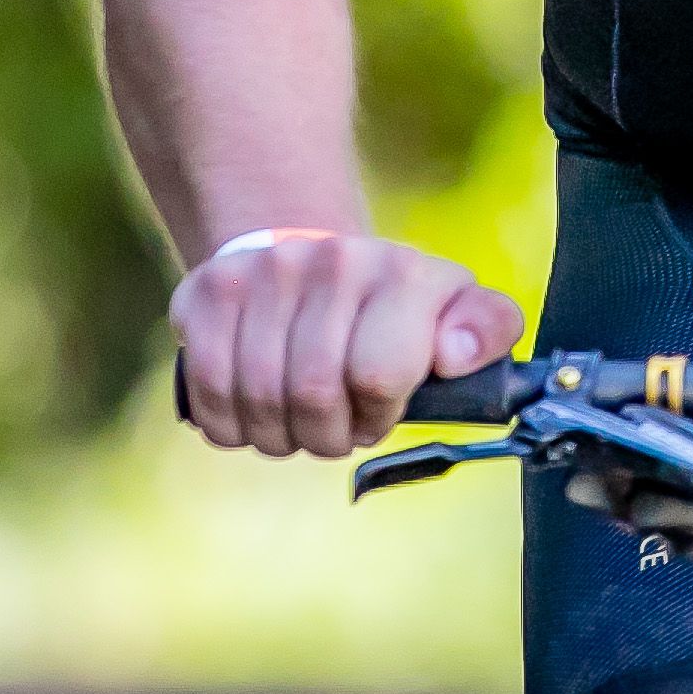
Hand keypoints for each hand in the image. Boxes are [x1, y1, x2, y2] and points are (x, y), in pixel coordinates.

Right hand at [175, 227, 524, 456]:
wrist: (313, 257)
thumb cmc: (395, 307)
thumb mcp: (456, 310)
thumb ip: (486, 330)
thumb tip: (455, 354)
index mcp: (401, 272)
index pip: (378, 376)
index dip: (377, 417)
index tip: (379, 411)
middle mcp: (330, 262)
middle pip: (313, 395)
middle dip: (327, 435)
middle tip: (335, 426)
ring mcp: (262, 273)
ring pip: (258, 400)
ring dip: (280, 436)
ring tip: (298, 420)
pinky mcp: (206, 295)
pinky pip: (209, 393)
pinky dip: (232, 425)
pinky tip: (254, 413)